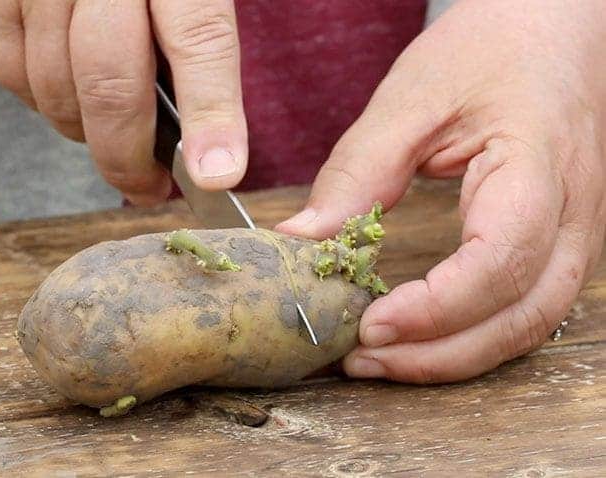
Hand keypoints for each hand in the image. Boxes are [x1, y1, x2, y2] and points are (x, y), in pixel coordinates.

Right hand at [0, 0, 247, 204]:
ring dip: (85, 129)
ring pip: (53, 90)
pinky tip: (61, 81)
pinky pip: (7, 74)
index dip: (210, 113)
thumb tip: (205, 149)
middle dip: (129, 157)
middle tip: (147, 188)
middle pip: (111, 82)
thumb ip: (190, 46)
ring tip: (107, 124)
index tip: (216, 175)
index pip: (198, 38)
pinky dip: (38, 97)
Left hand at [278, 0, 605, 382]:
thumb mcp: (413, 98)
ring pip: (528, 325)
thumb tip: (300, 239)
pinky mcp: (558, 241)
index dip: (435, 308)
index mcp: (539, 167)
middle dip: (438, 353)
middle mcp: (574, 213)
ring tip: (382, 360)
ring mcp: (576, 232)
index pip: (499, 260)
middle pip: (521, 315)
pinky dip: (472, 336)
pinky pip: (524, 309)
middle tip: (362, 360)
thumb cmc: (489, 49)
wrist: (552, 28)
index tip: (368, 325)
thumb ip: (358, 171)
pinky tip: (422, 338)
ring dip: (454, 356)